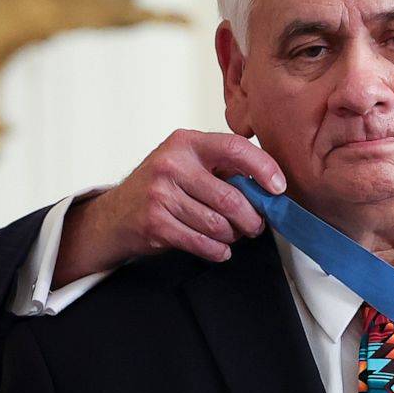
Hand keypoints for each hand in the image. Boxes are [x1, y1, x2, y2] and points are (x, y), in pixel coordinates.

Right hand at [54, 130, 285, 286]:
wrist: (115, 214)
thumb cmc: (161, 187)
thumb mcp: (188, 163)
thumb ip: (223, 168)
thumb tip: (268, 185)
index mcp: (186, 143)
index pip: (235, 148)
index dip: (263, 168)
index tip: (278, 187)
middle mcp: (172, 164)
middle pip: (231, 197)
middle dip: (252, 218)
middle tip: (256, 224)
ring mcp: (160, 194)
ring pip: (218, 224)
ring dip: (233, 235)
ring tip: (232, 234)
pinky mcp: (156, 223)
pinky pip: (202, 242)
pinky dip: (217, 250)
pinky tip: (219, 248)